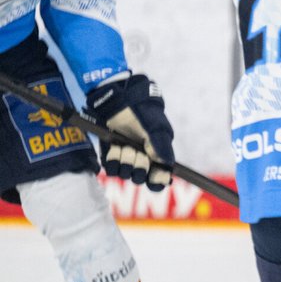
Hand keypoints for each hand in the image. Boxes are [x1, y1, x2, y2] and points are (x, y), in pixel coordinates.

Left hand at [86, 73, 174, 190]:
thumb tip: (168, 164)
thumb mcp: (154, 127)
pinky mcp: (110, 155)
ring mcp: (125, 158)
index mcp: (158, 154)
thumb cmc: (142, 112)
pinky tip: (114, 147)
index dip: (158, 180)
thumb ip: (160, 146)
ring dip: (124, 160)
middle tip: (136, 151)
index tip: (155, 178)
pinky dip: (112, 160)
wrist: (118, 101)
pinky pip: (110, 168)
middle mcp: (142, 159)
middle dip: (138, 166)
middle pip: (141, 177)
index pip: (159, 178)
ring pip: (124, 174)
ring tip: (123, 146)